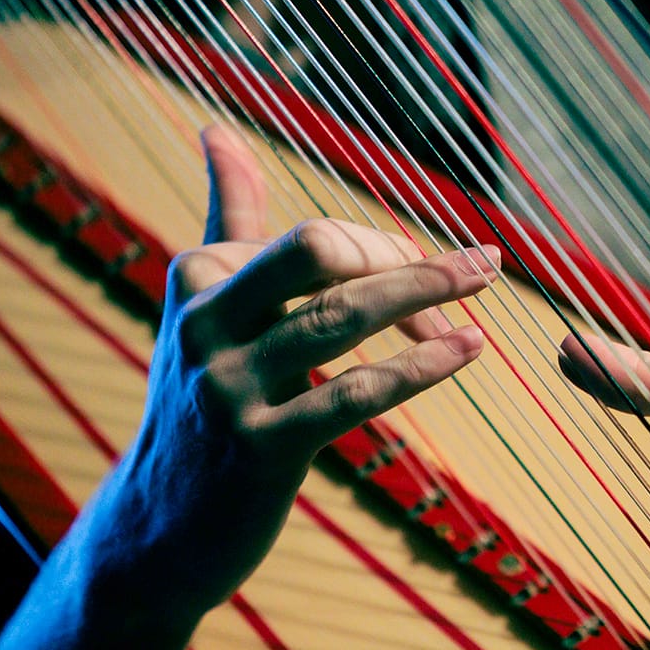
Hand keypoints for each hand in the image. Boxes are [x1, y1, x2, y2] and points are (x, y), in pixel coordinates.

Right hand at [101, 124, 499, 616]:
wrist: (162, 522)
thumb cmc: (206, 394)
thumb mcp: (207, 303)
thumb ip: (227, 215)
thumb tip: (217, 127)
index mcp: (199, 277)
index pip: (317, 237)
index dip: (385, 251)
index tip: (427, 280)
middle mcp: (206, 323)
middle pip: (318, 251)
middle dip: (408, 254)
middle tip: (485, 263)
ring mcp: (229, 386)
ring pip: (342, 318)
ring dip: (426, 295)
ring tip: (488, 284)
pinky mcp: (261, 448)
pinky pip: (352, 394)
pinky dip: (419, 368)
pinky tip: (470, 348)